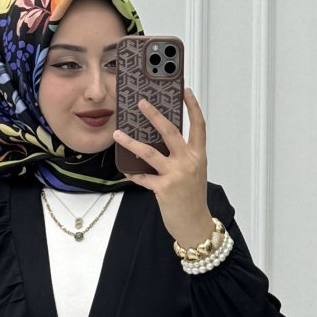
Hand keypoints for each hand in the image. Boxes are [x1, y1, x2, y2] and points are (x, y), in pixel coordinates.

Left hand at [112, 87, 214, 251]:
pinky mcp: (164, 189)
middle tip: (141, 102)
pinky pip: (143, 177)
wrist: (194, 225)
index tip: (185, 91)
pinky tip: (126, 171)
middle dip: (154, 115)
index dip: (193, 107)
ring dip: (131, 142)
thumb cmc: (192, 199)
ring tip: (117, 134)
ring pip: (150, 152)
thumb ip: (183, 156)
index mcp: (198, 156)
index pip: (198, 126)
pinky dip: (134, 174)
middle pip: (170, 131)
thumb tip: (161, 142)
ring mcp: (176, 175)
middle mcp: (188, 162)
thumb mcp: (194, 173)